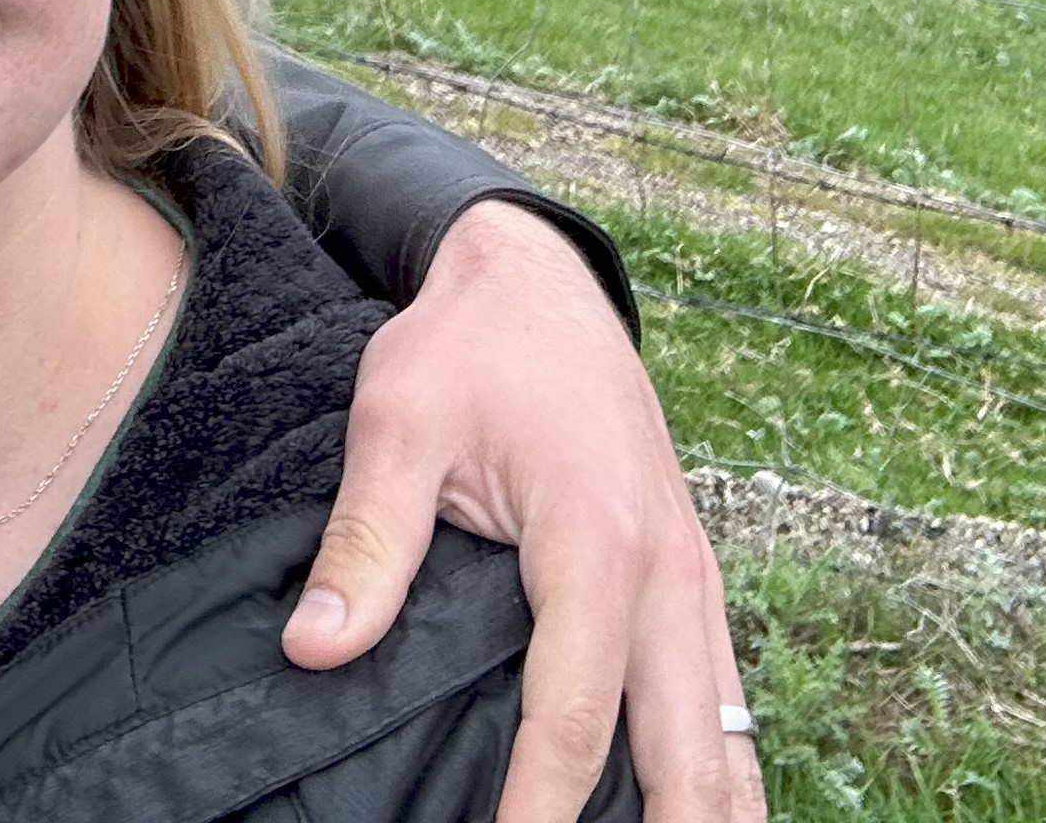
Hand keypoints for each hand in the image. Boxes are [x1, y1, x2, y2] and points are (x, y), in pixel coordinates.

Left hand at [286, 197, 761, 822]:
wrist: (536, 277)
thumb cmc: (465, 346)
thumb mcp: (396, 422)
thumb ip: (367, 540)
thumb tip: (316, 649)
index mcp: (596, 539)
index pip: (575, 712)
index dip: (542, 808)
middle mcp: (668, 569)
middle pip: (692, 750)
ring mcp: (693, 576)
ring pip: (729, 733)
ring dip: (709, 812)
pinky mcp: (691, 579)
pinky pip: (720, 697)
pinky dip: (716, 768)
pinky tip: (687, 817)